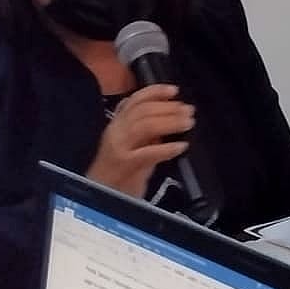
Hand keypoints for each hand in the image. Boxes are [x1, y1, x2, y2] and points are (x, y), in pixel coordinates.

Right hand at [86, 84, 193, 198]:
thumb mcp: (135, 146)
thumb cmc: (120, 173)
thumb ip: (149, 133)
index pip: (134, 100)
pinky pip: (148, 153)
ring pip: (144, 126)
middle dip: (169, 108)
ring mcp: (118, 148)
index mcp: (117, 124)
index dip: (155, 92)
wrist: (101, 197)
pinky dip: (167, 148)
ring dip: (170, 122)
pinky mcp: (124, 165)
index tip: (174, 91)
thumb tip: (171, 118)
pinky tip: (181, 147)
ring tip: (187, 123)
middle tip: (188, 110)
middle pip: (142, 111)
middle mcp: (116, 132)